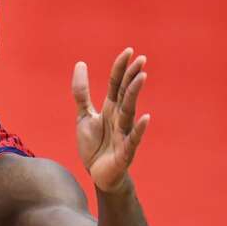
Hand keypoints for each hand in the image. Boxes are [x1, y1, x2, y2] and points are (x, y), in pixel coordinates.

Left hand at [72, 47, 149, 195]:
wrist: (97, 174)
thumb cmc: (94, 145)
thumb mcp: (84, 116)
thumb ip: (82, 92)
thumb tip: (81, 63)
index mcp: (111, 108)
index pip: (116, 84)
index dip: (121, 69)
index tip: (129, 51)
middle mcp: (120, 117)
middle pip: (125, 94)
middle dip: (132, 77)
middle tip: (141, 60)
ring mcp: (124, 133)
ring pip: (129, 112)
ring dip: (134, 95)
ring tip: (141, 77)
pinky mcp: (125, 151)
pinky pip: (133, 139)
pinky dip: (139, 129)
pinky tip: (145, 118)